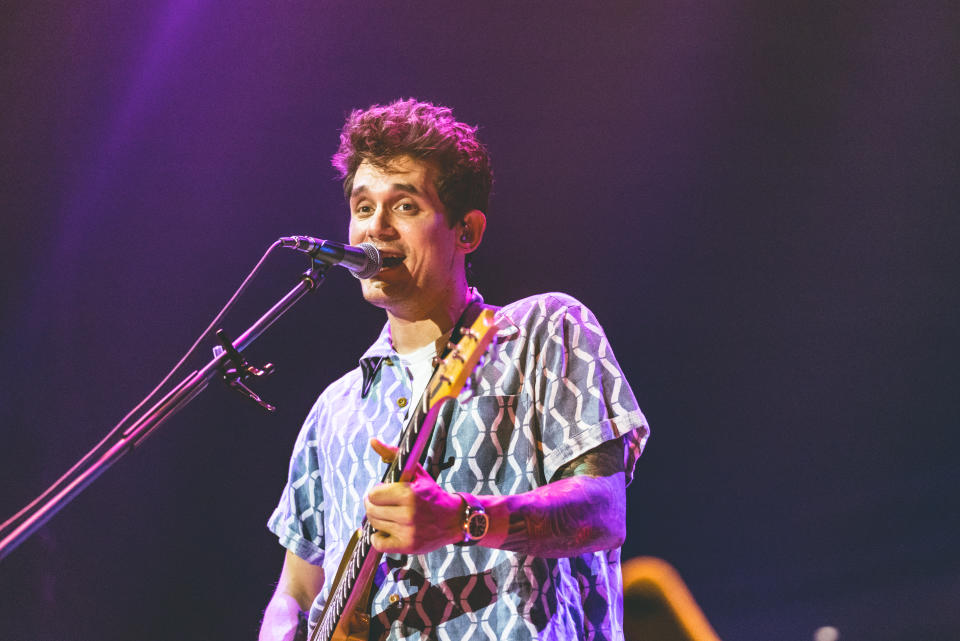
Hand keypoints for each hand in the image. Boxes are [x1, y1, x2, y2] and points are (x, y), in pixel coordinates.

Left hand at [364, 439, 463, 553]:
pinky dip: (379, 537)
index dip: (377, 492)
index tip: (384, 492)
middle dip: (373, 505)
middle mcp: (408, 514)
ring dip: (378, 519)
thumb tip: (372, 441)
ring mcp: (408, 532)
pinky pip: (379, 543)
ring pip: (375, 525)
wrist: (455, 519)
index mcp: (409, 493)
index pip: (373, 494)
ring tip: (389, 515)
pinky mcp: (408, 547)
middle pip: (371, 510)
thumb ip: (393, 454)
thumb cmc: (431, 493)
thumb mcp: (416, 471)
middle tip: (383, 504)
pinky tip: (388, 530)